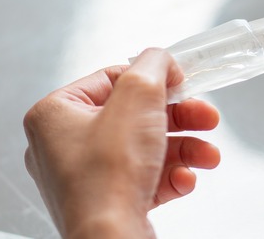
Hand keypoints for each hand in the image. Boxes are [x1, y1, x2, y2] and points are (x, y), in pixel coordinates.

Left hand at [24, 48, 219, 237]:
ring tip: (208, 154)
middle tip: (206, 116)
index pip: (111, 79)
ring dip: (185, 148)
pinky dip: (171, 176)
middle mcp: (64, 146)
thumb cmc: (109, 176)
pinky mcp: (108, 203)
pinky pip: (145, 179)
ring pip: (146, 149)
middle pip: (135, 116)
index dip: (152, 80)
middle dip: (179, 118)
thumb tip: (161, 60)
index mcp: (55, 114)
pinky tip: (185, 180)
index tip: (181, 82)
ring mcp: (85, 178)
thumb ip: (153, 65)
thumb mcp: (138, 97)